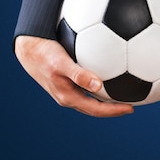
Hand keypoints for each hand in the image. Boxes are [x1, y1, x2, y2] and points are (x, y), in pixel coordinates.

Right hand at [14, 35, 133, 116]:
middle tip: (132, 104)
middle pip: (94, 108)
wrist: (28, 49)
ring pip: (90, 98)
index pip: (95, 109)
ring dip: (106, 98)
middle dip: (112, 108)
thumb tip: (98, 85)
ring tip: (123, 93)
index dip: (113, 111)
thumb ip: (79, 74)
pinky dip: (99, 85)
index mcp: (68, 97)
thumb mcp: (61, 63)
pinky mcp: (66, 80)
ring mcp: (66, 89)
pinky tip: (108, 73)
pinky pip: (86, 86)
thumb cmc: (44, 54)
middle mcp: (68, 96)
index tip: (131, 108)